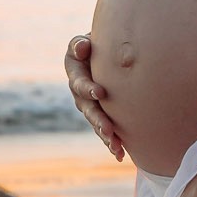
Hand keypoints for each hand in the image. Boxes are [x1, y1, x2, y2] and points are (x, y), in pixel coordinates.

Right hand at [65, 33, 124, 160]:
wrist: (103, 53)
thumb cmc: (94, 44)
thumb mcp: (83, 42)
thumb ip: (80, 44)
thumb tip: (83, 47)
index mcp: (75, 74)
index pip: (80, 83)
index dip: (88, 88)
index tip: (100, 92)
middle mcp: (80, 95)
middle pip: (88, 109)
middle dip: (98, 120)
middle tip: (108, 129)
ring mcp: (91, 107)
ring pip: (97, 124)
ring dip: (106, 136)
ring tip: (116, 147)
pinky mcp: (102, 115)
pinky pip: (106, 131)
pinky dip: (113, 143)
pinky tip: (121, 155)